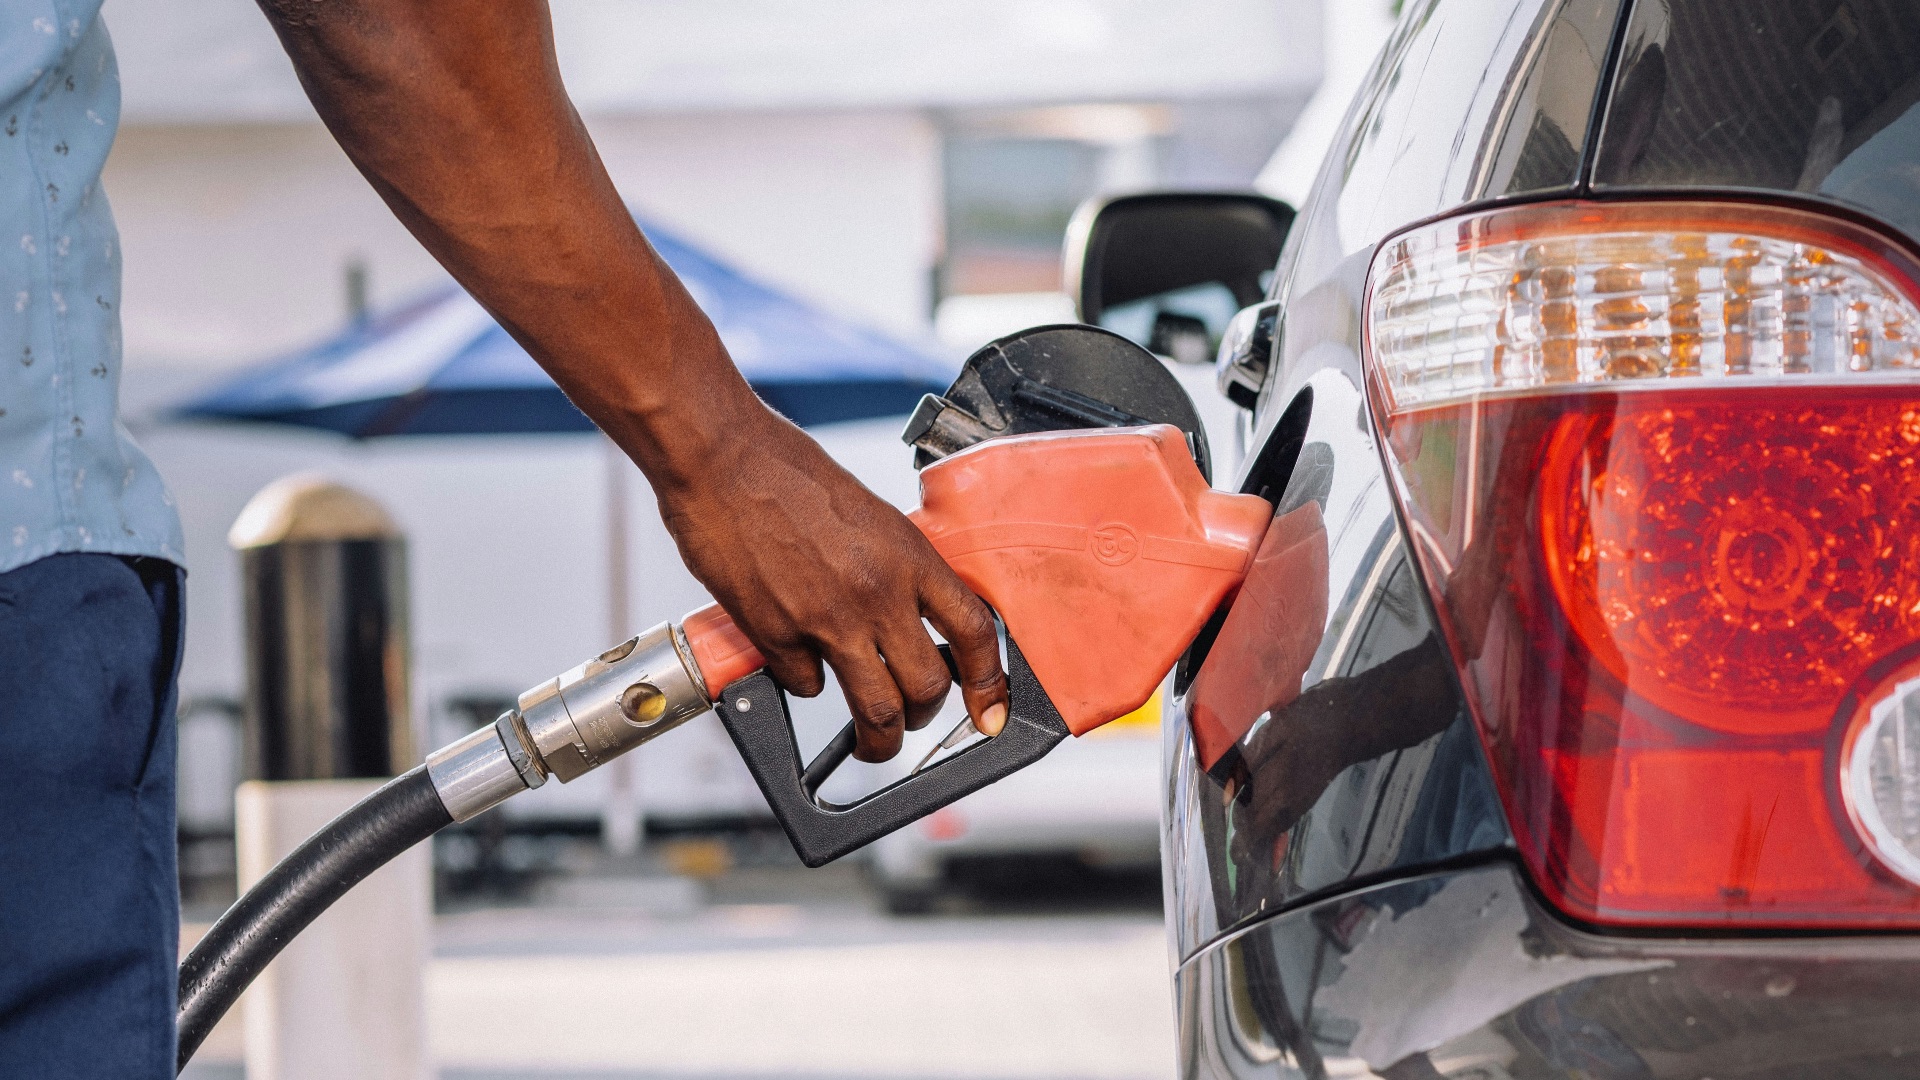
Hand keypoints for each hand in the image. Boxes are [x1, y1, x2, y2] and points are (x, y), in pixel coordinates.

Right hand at [653, 399, 1006, 761]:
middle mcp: (877, 592)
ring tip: (871, 744)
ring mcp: (826, 619)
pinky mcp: (776, 635)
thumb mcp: (869, 516)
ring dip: (878, 739)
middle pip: (927, 687)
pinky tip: (797, 660)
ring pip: (875, 709)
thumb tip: (911, 617)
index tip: (987, 710)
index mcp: (909, 556)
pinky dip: (805, 683)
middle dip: (923, 718)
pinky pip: (806, 686)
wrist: (721, 459)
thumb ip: (894, 568)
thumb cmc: (787, 473)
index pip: (974, 632)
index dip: (988, 683)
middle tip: (912, 721)